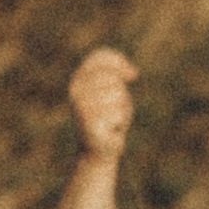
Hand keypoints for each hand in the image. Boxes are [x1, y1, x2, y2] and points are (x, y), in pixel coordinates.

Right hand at [68, 46, 137, 164]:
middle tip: (115, 109)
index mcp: (77, 79)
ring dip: (123, 108)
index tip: (133, 75)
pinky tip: (112, 129)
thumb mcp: (113, 91)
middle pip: (113, 77)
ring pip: (118, 94)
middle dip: (122, 93)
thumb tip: (132, 72)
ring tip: (113, 119)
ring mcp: (81, 107)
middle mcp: (75, 91)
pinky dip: (121, 122)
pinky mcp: (89, 123)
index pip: (99, 57)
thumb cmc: (108, 118)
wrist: (98, 151)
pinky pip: (118, 113)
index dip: (119, 62)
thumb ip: (118, 76)